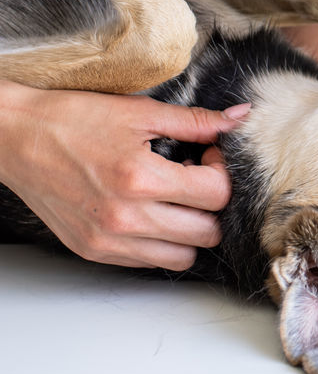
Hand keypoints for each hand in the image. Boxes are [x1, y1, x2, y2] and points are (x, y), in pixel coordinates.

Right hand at [0, 79, 250, 270]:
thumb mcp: (140, 112)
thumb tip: (238, 119)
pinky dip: (161, 241)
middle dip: (212, 201)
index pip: (216, 194)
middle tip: (197, 174)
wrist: (17, 138)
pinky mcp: (94, 251)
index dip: (223, 170)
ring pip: (183, 256)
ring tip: (175, 195)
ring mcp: (108, 240)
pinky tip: (151, 209)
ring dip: (191, 227)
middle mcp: (126, 218)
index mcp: (141, 178)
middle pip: (207, 231)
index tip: (209, 153)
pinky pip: (148, 261)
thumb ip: (195, 121)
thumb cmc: (73, 119)